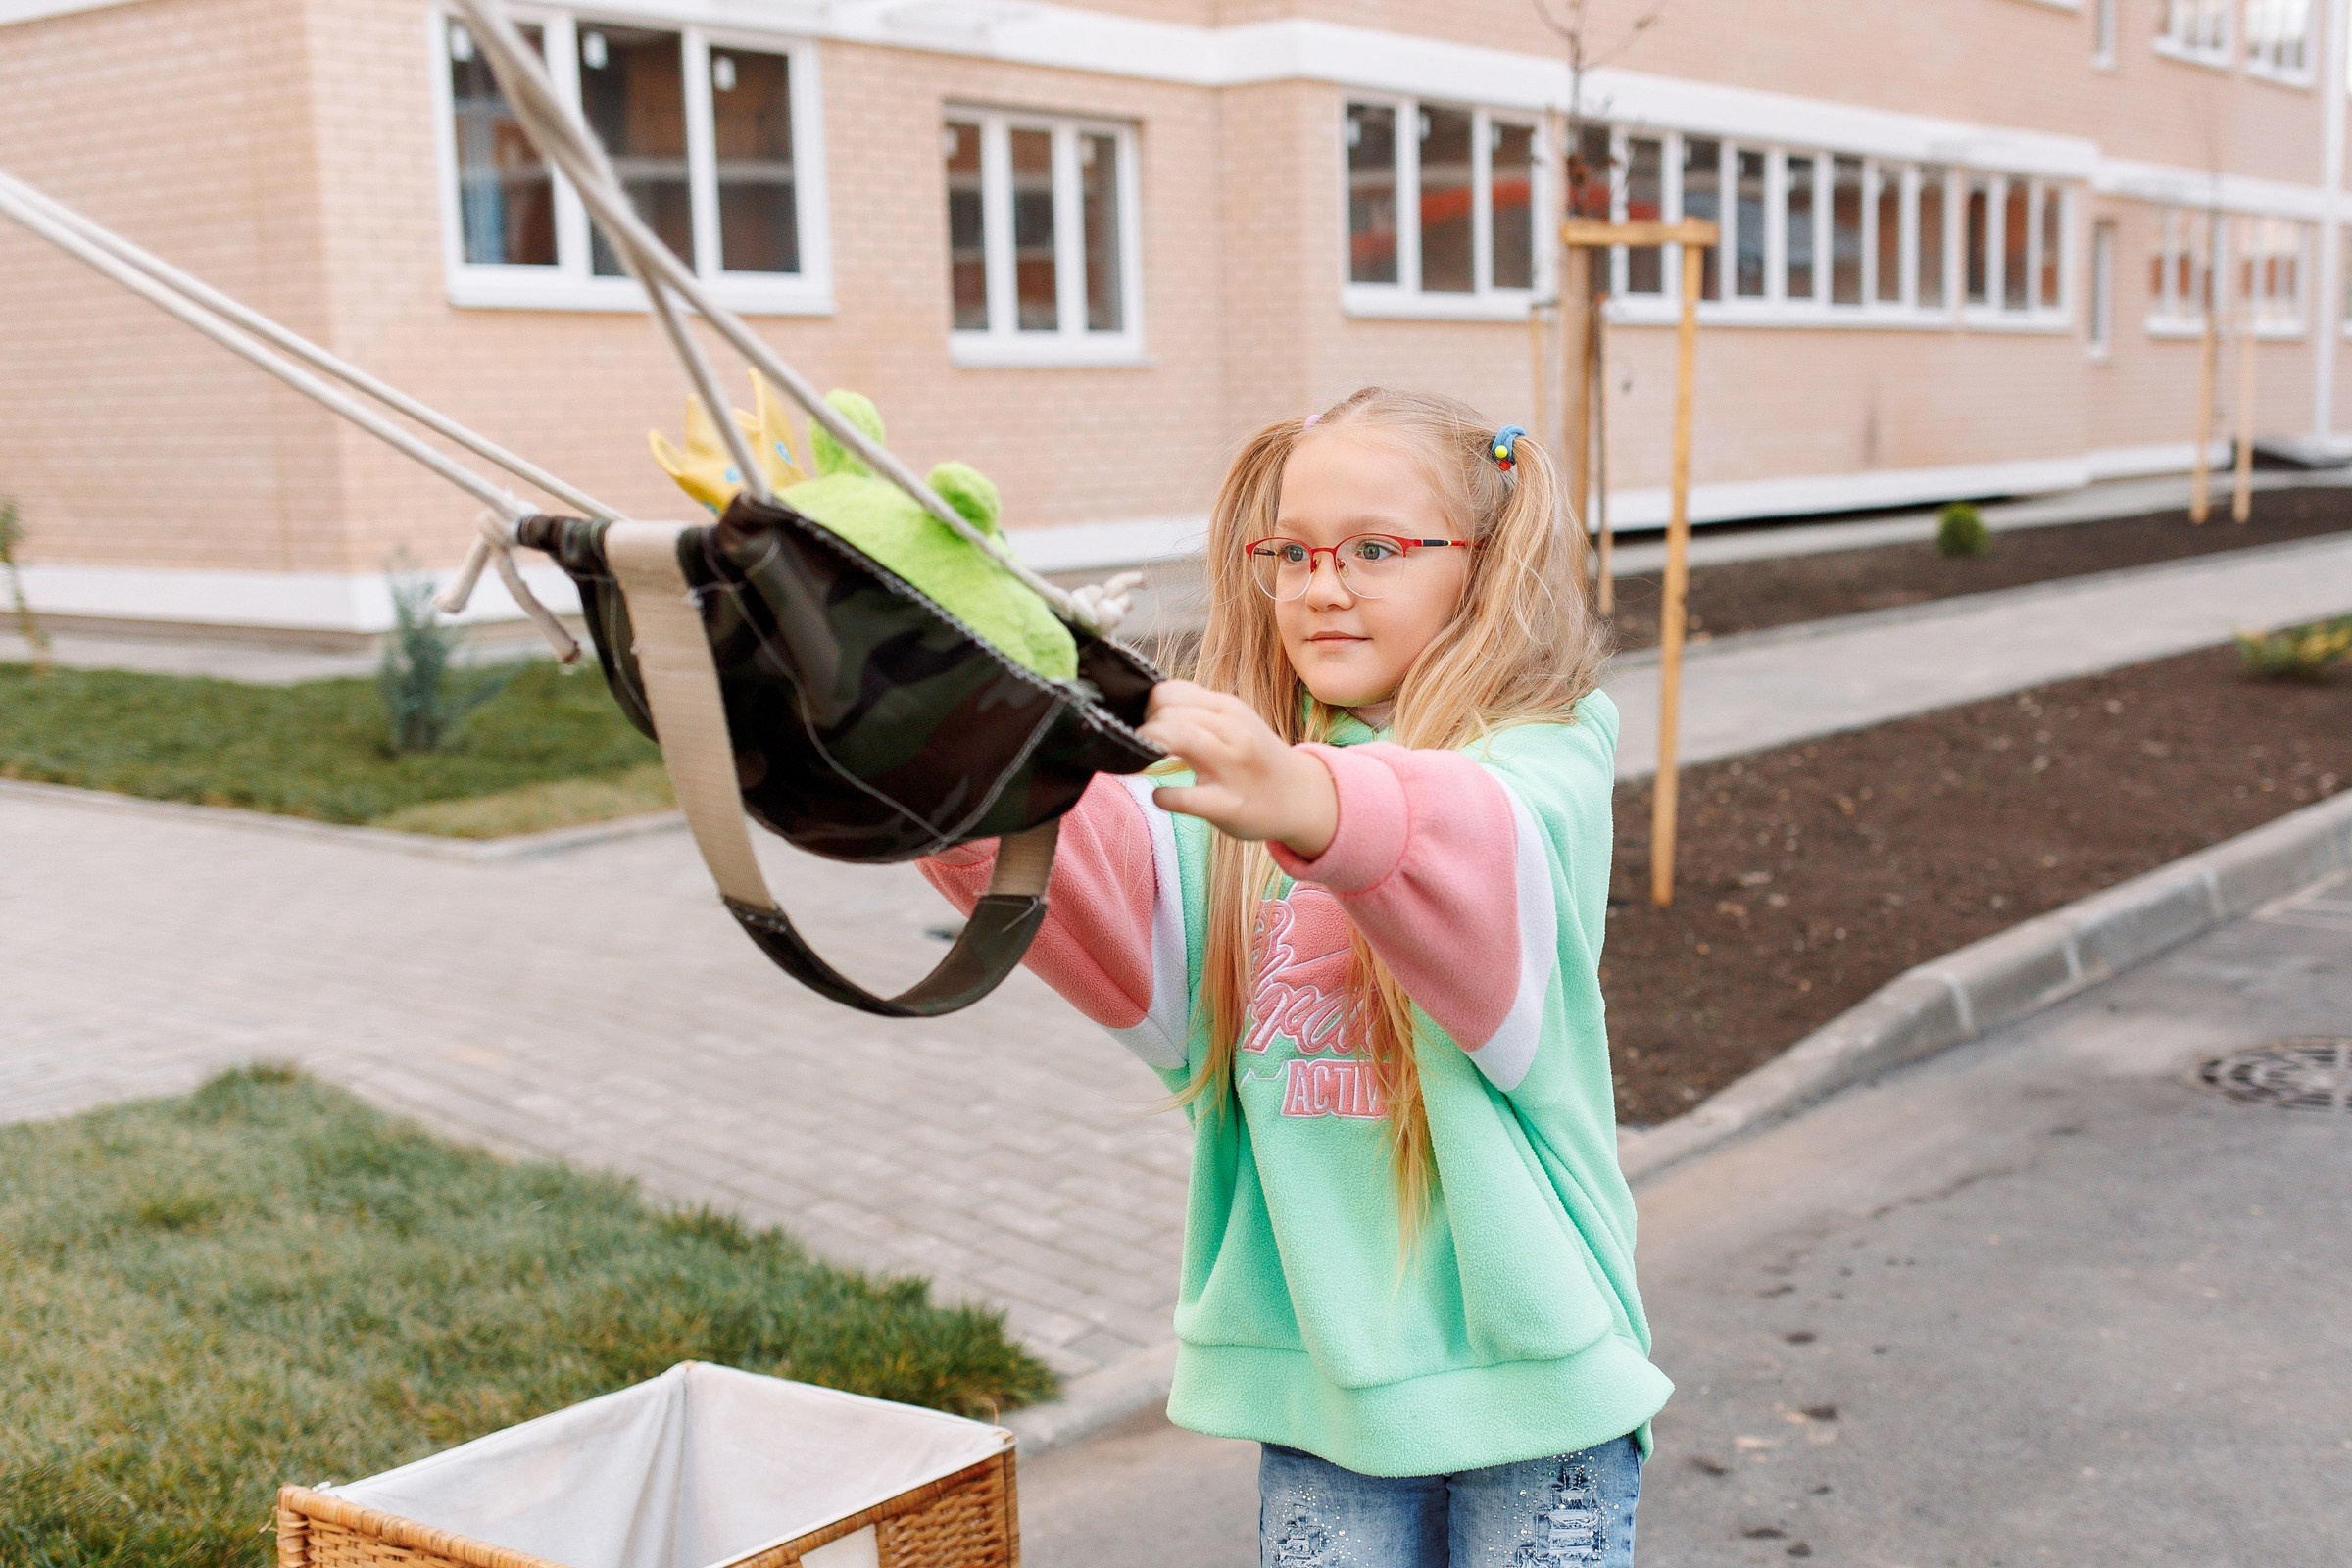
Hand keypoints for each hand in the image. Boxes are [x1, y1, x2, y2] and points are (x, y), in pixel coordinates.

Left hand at [1138, 681, 1338, 857]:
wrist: (1299, 795)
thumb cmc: (1255, 758)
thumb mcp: (1234, 722)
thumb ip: (1197, 711)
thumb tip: (1148, 704)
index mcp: (1228, 708)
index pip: (1171, 691)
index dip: (1150, 706)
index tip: (1149, 724)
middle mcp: (1232, 732)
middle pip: (1169, 713)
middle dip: (1145, 729)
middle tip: (1145, 747)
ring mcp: (1232, 768)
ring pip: (1178, 739)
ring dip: (1149, 748)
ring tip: (1146, 761)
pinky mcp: (1227, 806)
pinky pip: (1183, 797)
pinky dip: (1163, 796)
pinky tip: (1163, 796)